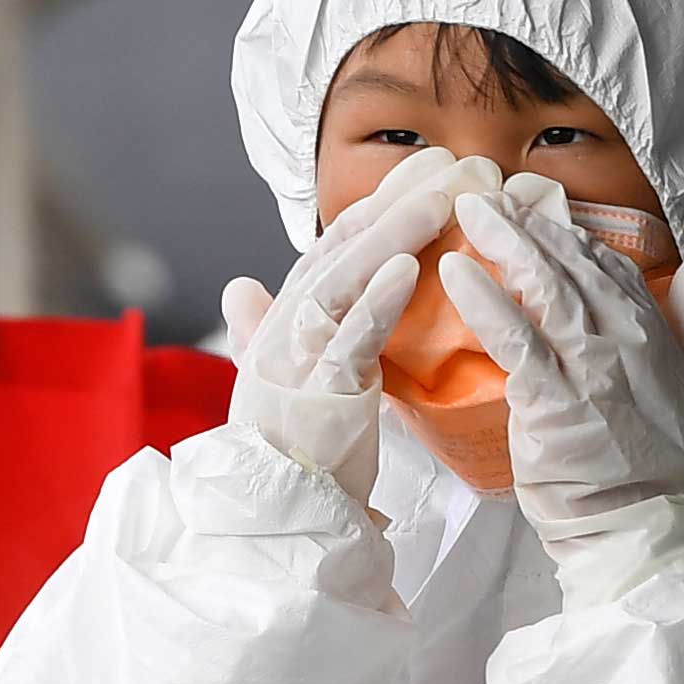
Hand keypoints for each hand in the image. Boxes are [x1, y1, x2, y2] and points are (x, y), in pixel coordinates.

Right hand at [222, 150, 457, 507]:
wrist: (277, 514)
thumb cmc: (292, 447)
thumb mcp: (282, 379)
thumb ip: (266, 330)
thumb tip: (240, 285)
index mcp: (284, 321)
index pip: (332, 248)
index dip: (375, 206)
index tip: (424, 172)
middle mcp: (284, 330)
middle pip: (338, 252)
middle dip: (389, 206)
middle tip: (443, 169)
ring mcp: (297, 359)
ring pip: (341, 282)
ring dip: (388, 239)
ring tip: (434, 203)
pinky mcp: (318, 394)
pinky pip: (350, 339)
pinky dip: (376, 302)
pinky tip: (407, 270)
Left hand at [439, 179, 683, 607]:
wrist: (645, 525)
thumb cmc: (662, 466)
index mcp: (657, 336)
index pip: (611, 266)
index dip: (570, 234)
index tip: (534, 210)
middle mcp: (626, 342)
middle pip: (572, 263)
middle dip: (528, 222)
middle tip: (485, 193)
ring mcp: (590, 369)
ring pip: (544, 286)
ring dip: (504, 242)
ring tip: (468, 211)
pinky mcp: (553, 400)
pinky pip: (513, 337)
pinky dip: (484, 299)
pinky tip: (457, 271)